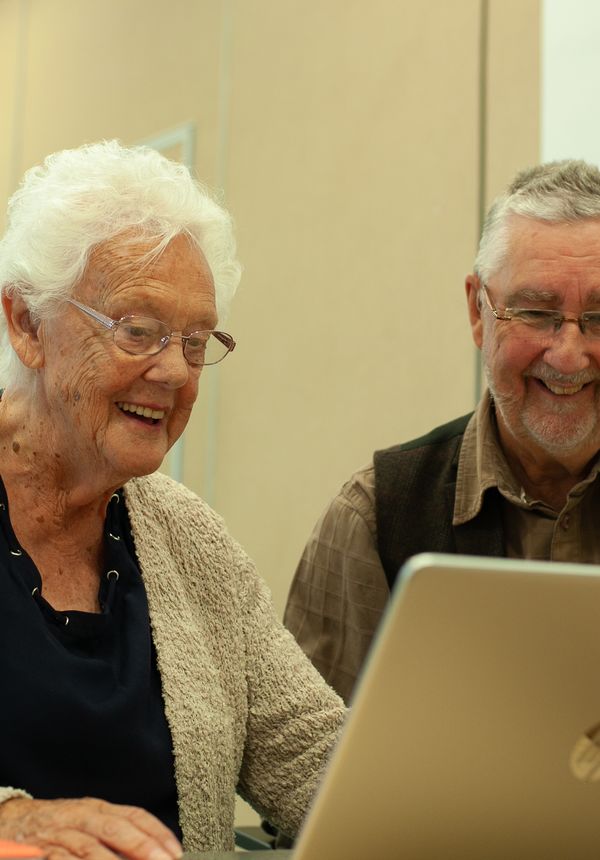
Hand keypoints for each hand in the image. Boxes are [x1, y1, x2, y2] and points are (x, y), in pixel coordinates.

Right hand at [0, 797, 181, 859]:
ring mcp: (59, 833)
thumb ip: (114, 835)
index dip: (157, 832)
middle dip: (143, 847)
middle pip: (116, 828)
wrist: (10, 821)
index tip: (176, 851)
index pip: (134, 815)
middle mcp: (81, 817)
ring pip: (90, 847)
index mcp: (97, 808)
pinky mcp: (40, 851)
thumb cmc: (55, 826)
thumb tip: (149, 852)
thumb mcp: (87, 823)